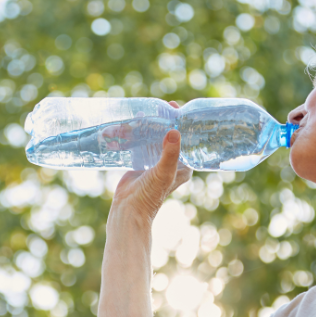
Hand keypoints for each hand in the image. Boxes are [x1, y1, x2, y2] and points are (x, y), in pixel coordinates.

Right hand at [111, 101, 192, 222]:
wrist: (129, 209)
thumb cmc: (150, 195)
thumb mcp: (164, 172)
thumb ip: (170, 153)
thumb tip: (174, 131)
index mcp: (183, 166)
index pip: (186, 139)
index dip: (182, 123)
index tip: (175, 107)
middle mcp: (171, 163)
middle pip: (169, 136)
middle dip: (163, 122)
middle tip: (157, 107)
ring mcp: (155, 162)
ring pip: (153, 139)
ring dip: (148, 127)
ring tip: (142, 113)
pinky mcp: (140, 163)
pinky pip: (139, 144)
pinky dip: (134, 135)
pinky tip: (130, 124)